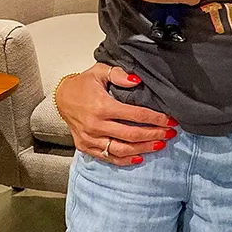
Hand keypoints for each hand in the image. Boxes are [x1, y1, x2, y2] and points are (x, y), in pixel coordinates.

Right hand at [56, 65, 176, 164]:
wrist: (61, 97)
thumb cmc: (82, 84)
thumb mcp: (99, 71)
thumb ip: (119, 74)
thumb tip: (137, 80)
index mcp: (102, 106)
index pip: (136, 115)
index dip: (156, 118)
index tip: (171, 120)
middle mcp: (95, 125)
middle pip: (132, 135)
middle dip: (155, 135)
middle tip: (170, 133)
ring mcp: (90, 138)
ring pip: (122, 149)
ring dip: (144, 148)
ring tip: (160, 145)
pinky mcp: (85, 146)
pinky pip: (108, 157)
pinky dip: (125, 160)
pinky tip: (139, 157)